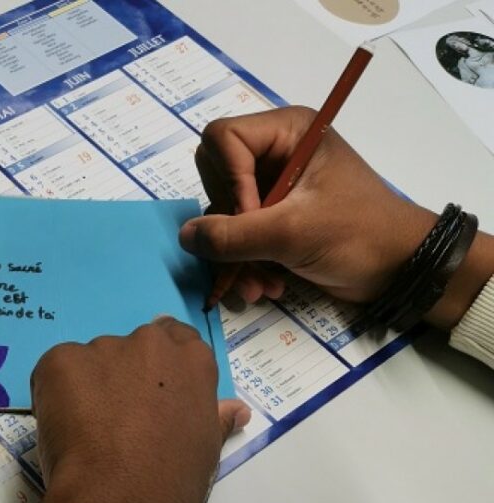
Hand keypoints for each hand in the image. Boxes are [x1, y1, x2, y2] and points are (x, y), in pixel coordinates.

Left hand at [31, 317, 249, 502]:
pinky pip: (55, 371)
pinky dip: (54, 394)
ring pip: (90, 362)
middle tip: (116, 423)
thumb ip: (215, 418)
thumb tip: (237, 409)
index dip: (158, 372)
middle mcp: (149, 343)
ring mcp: (102, 348)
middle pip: (131, 351)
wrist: (119, 501)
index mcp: (191, 360)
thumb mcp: (206, 450)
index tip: (148, 397)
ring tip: (86, 434)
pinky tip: (63, 428)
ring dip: (87, 387)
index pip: (175, 342)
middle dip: (121, 379)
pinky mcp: (60, 360)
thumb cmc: (172, 482)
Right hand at [182, 107, 493, 327]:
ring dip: (235, 255)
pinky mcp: (273, 216)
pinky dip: (244, 264)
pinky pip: (236, 235)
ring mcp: (272, 186)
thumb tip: (185, 236)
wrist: (400, 271)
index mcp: (288, 132)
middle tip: (248, 254)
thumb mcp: (293, 234)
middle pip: (214, 176)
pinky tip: (264, 287)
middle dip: (228, 226)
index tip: (252, 217)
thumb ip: (234, 235)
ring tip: (259, 286)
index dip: (228, 180)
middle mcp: (276, 152)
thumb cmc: (358, 236)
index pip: (222, 140)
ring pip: (222, 213)